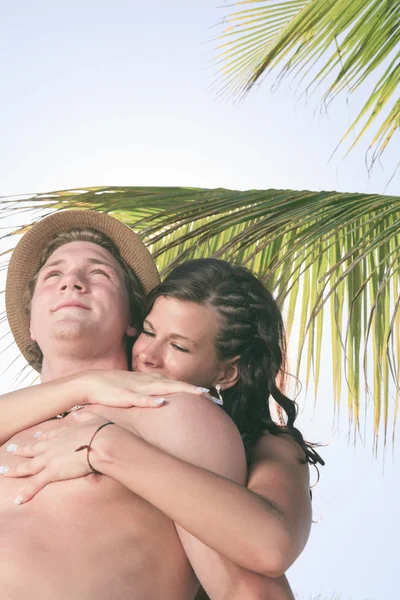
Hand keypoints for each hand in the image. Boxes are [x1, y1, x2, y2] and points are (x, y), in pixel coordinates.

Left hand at [1, 412, 114, 504]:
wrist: (102, 443)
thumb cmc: (102, 431)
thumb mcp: (93, 419)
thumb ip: (83, 417)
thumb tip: (78, 414)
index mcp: (64, 432)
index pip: (48, 435)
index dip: (41, 437)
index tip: (36, 436)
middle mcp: (53, 444)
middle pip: (33, 448)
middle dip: (21, 450)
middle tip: (10, 449)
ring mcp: (50, 458)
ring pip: (28, 466)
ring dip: (15, 470)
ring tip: (4, 472)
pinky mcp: (52, 472)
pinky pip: (36, 485)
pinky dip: (26, 493)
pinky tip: (18, 500)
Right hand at [78, 370, 213, 407]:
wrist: (91, 383)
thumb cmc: (114, 388)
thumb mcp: (136, 390)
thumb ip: (150, 394)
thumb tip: (164, 402)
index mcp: (151, 381)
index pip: (176, 384)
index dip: (193, 389)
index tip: (211, 398)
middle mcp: (148, 381)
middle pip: (176, 385)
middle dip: (195, 390)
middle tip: (213, 398)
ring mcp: (137, 388)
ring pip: (163, 388)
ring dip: (181, 390)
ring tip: (198, 394)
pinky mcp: (125, 395)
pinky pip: (140, 398)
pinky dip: (151, 400)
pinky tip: (162, 403)